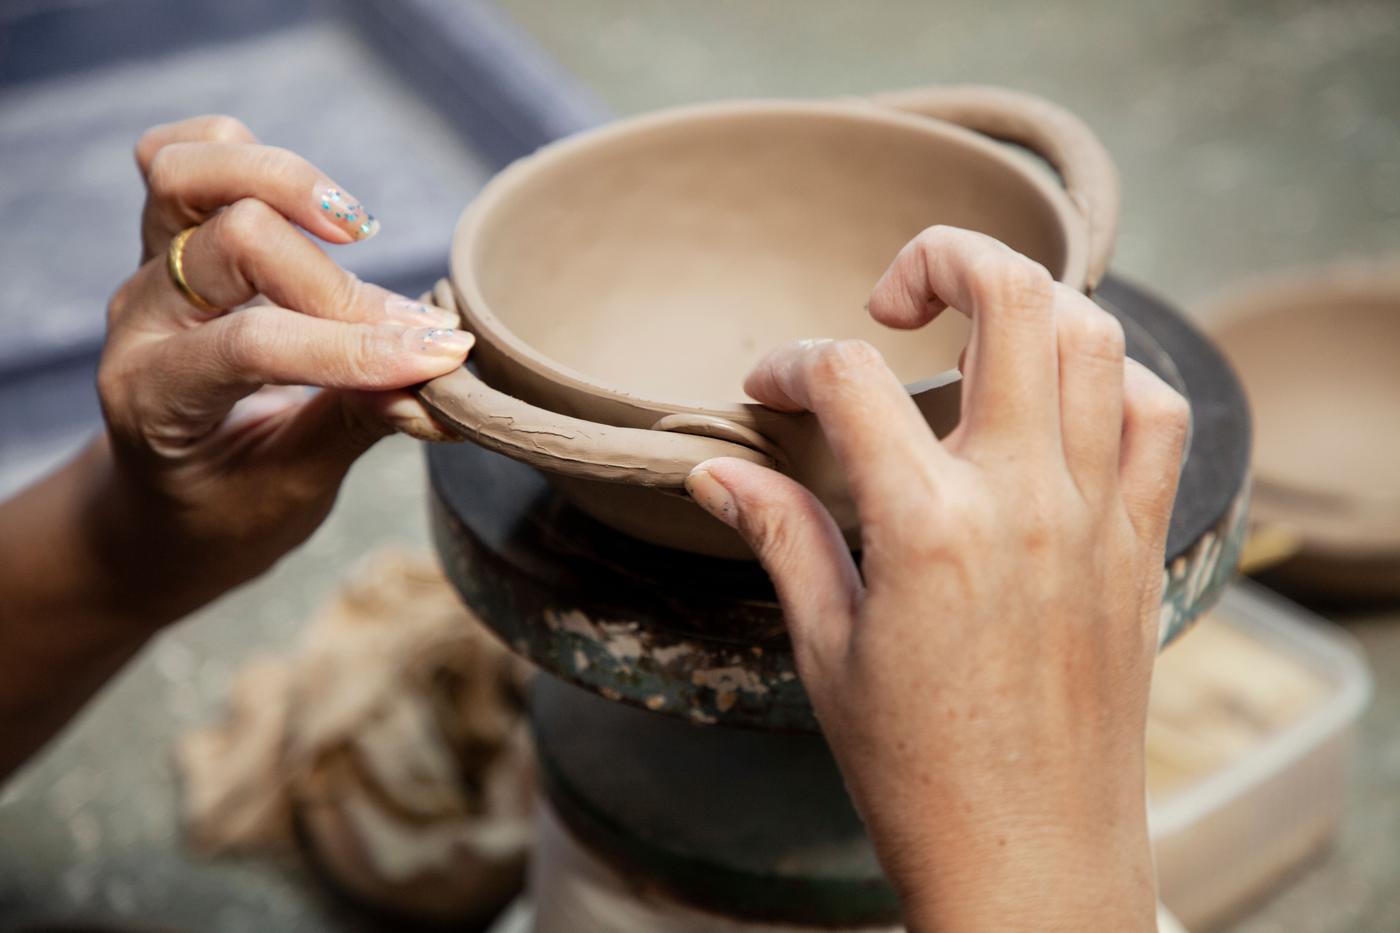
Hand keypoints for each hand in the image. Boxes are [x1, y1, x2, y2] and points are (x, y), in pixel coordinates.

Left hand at [96, 114, 471, 617]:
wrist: (161, 507)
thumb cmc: (227, 508)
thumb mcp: (294, 488)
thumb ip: (359, 422)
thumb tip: (440, 379)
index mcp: (156, 398)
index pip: (255, 343)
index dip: (357, 348)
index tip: (441, 360)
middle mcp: (140, 320)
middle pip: (234, 239)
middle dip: (342, 285)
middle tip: (412, 333)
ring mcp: (148, 270)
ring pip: (187, 170)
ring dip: (284, 182)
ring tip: (355, 230)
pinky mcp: (170, 240)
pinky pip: (182, 156)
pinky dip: (246, 156)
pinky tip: (311, 206)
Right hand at [685, 227, 1187, 930]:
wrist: (1031, 861)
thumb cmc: (915, 772)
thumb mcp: (825, 650)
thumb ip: (778, 536)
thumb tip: (713, 468)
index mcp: (926, 528)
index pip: (848, 378)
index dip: (791, 364)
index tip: (769, 392)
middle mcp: (1024, 499)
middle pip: (1010, 298)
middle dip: (940, 257)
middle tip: (891, 296)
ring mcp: (1097, 516)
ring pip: (1097, 337)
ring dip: (1029, 306)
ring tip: (973, 341)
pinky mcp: (1139, 545)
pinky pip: (1159, 415)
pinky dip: (1115, 376)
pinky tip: (1060, 401)